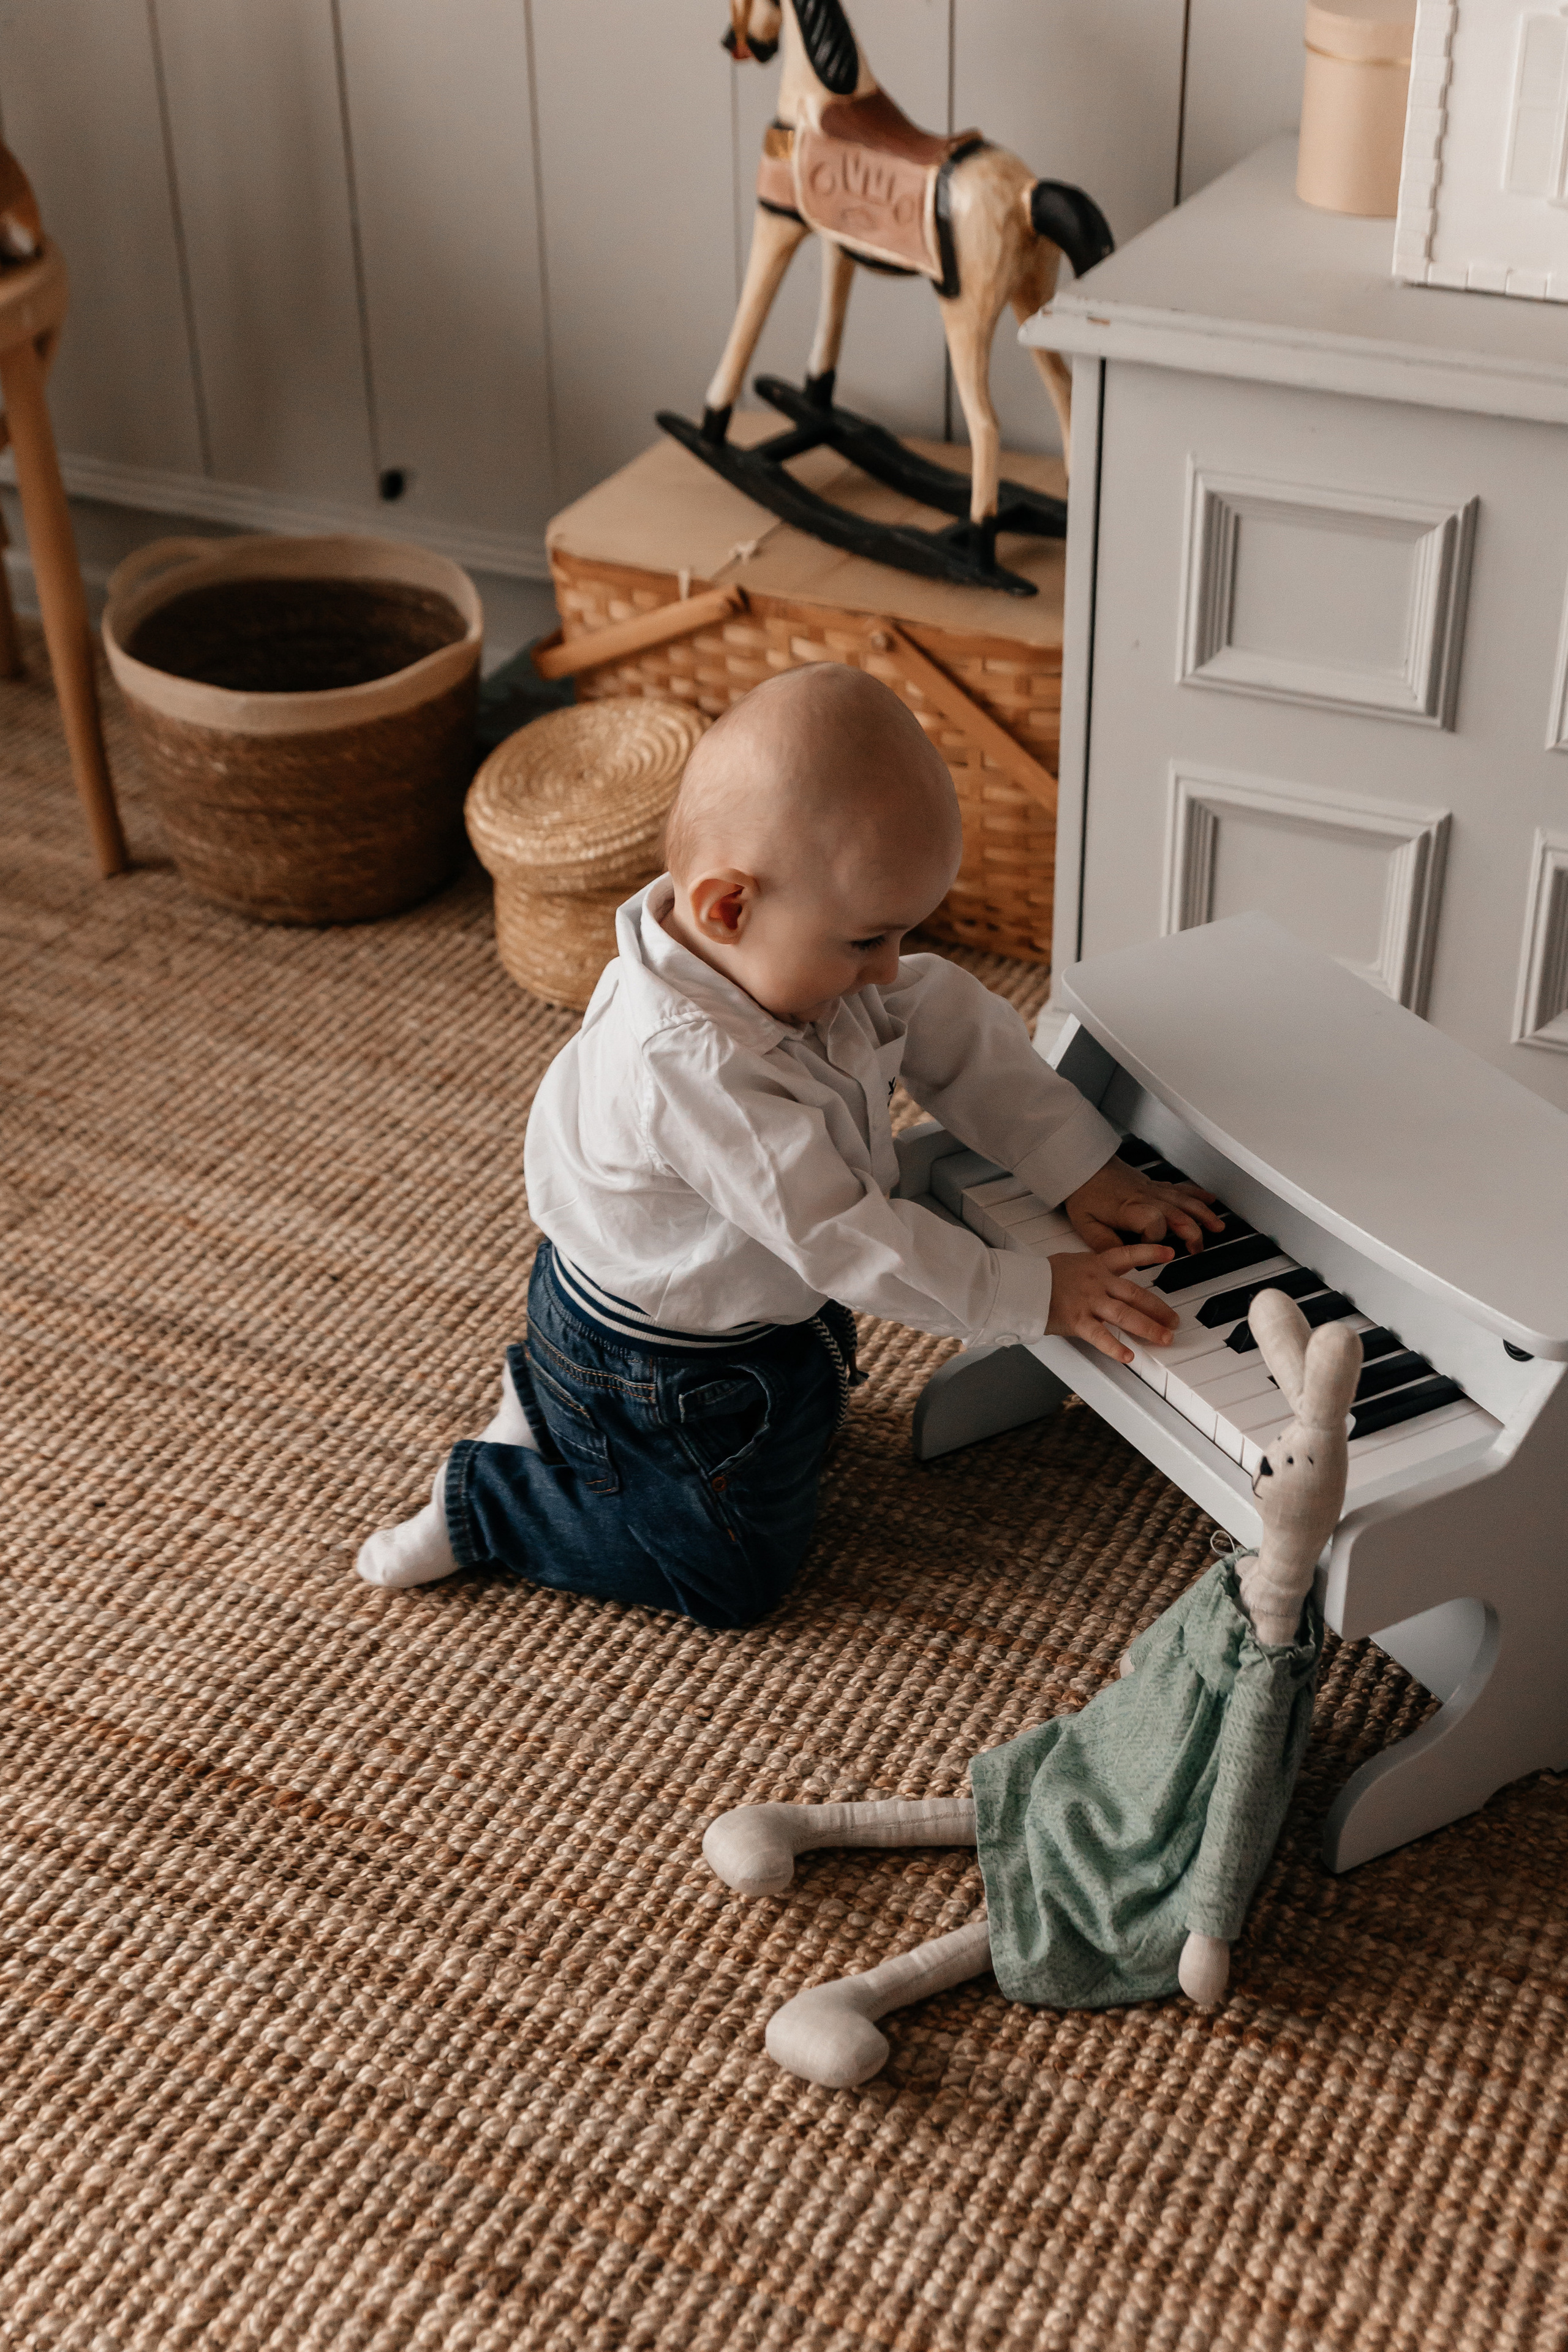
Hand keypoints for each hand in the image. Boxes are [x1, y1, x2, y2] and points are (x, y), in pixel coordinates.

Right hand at [1046, 1244, 1178, 1363]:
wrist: (1019, 1285)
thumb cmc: (1041, 1276)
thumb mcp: (1070, 1263)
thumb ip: (1090, 1270)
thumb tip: (1104, 1277)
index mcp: (1096, 1265)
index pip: (1127, 1255)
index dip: (1150, 1253)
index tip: (1170, 1253)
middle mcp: (1097, 1282)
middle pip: (1135, 1295)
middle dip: (1159, 1309)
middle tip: (1174, 1321)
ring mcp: (1088, 1301)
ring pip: (1125, 1314)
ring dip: (1148, 1328)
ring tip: (1165, 1338)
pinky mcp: (1077, 1320)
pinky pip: (1100, 1336)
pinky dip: (1114, 1347)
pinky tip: (1128, 1356)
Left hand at [1064, 1154, 1223, 1253]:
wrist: (1084, 1165)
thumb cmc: (1084, 1193)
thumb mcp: (1086, 1224)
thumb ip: (1105, 1244)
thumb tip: (1124, 1260)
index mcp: (1129, 1208)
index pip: (1153, 1224)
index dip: (1155, 1241)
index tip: (1149, 1253)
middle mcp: (1146, 1198)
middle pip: (1177, 1214)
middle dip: (1192, 1232)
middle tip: (1197, 1250)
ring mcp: (1153, 1190)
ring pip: (1185, 1201)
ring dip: (1203, 1214)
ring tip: (1217, 1227)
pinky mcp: (1154, 1185)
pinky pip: (1181, 1188)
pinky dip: (1197, 1194)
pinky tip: (1211, 1200)